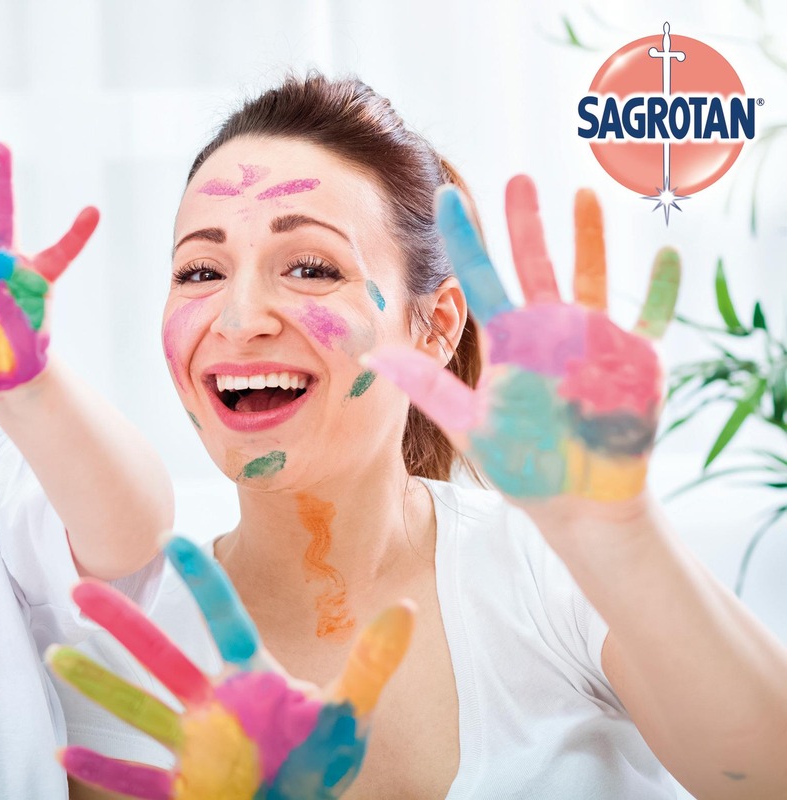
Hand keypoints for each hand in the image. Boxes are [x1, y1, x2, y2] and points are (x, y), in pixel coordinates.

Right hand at [48, 536, 414, 798]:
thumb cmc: (319, 764)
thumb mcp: (351, 714)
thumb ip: (373, 662)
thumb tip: (404, 605)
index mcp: (251, 678)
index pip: (223, 618)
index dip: (199, 580)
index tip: (170, 538)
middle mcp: (212, 704)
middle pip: (161, 655)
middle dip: (122, 623)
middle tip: (80, 587)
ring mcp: (193, 745)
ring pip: (137, 708)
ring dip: (98, 686)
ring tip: (57, 657)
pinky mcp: (183, 787)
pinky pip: (135, 776)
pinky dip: (102, 766)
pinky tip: (65, 751)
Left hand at [363, 176, 679, 502]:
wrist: (578, 502)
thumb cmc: (523, 466)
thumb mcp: (471, 425)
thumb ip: (428, 388)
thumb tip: (373, 358)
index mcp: (508, 339)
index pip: (478, 277)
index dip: (463, 238)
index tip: (446, 196)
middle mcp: (549, 329)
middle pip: (533, 263)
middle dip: (525, 221)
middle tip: (516, 178)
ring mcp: (594, 340)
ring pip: (592, 275)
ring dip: (590, 237)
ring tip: (584, 193)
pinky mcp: (637, 360)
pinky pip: (654, 315)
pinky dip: (662, 288)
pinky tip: (667, 254)